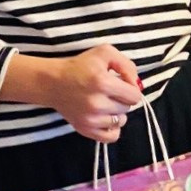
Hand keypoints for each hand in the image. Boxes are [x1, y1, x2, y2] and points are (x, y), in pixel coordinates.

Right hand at [1, 44, 141, 141]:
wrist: (53, 82)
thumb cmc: (80, 65)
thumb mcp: (105, 53)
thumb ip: (126, 65)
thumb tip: (137, 84)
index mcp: (103, 82)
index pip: (135, 95)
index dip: (131, 88)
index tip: (121, 83)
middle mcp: (97, 103)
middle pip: (128, 108)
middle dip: (122, 99)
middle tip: (110, 91)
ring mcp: (90, 119)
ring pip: (121, 121)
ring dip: (117, 113)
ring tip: (105, 103)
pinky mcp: (84, 129)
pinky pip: (111, 137)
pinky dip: (112, 129)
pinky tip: (106, 118)